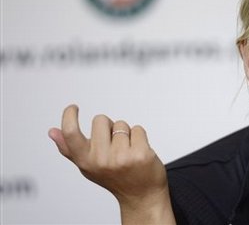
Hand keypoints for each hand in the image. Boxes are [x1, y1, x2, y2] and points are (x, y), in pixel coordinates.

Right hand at [48, 105, 175, 223]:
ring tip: (127, 150)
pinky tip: (139, 151)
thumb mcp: (88, 166)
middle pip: (100, 119)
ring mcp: (121, 158)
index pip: (71, 134)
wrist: (141, 195)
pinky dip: (139, 136)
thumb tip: (52, 131)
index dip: (69, 116)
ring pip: (121, 124)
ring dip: (126, 133)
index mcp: (85, 161)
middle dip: (108, 126)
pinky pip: (138, 129)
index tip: (73, 108)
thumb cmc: (114, 177)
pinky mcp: (140, 154)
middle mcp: (101, 160)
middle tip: (115, 144)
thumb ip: (69, 148)